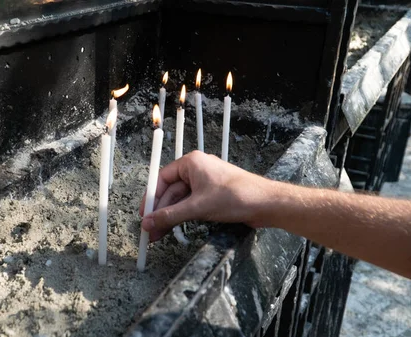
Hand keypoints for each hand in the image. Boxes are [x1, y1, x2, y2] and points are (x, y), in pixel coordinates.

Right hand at [139, 151, 276, 241]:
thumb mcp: (197, 208)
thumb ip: (170, 216)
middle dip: (160, 212)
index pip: (162, 178)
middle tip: (150, 231)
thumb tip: (148, 223)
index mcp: (191, 163)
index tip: (143, 214)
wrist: (266, 204)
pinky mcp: (212, 195)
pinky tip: (173, 228)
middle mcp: (197, 170)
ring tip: (159, 235)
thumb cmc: (235, 197)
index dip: (151, 198)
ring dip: (170, 217)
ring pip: (180, 200)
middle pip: (170, 191)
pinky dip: (182, 216)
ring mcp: (205, 183)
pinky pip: (191, 204)